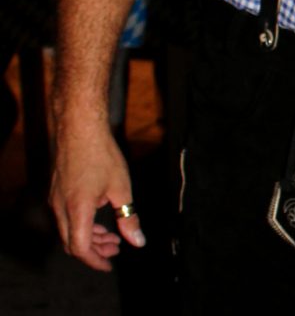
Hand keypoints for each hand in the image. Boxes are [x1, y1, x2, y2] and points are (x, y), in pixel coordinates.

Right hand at [49, 119, 143, 271]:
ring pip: (68, 231)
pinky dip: (82, 225)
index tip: (109, 266)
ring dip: (89, 237)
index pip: (79, 247)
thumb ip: (129, 218)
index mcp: (76, 208)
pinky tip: (99, 221)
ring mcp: (55, 199)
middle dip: (95, 250)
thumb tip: (138, 241)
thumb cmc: (101, 155)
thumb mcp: (122, 189)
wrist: (79, 129)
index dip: (95, 260)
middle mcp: (60, 207)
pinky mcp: (56, 192)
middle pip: (71, 243)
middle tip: (117, 249)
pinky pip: (66, 218)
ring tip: (113, 237)